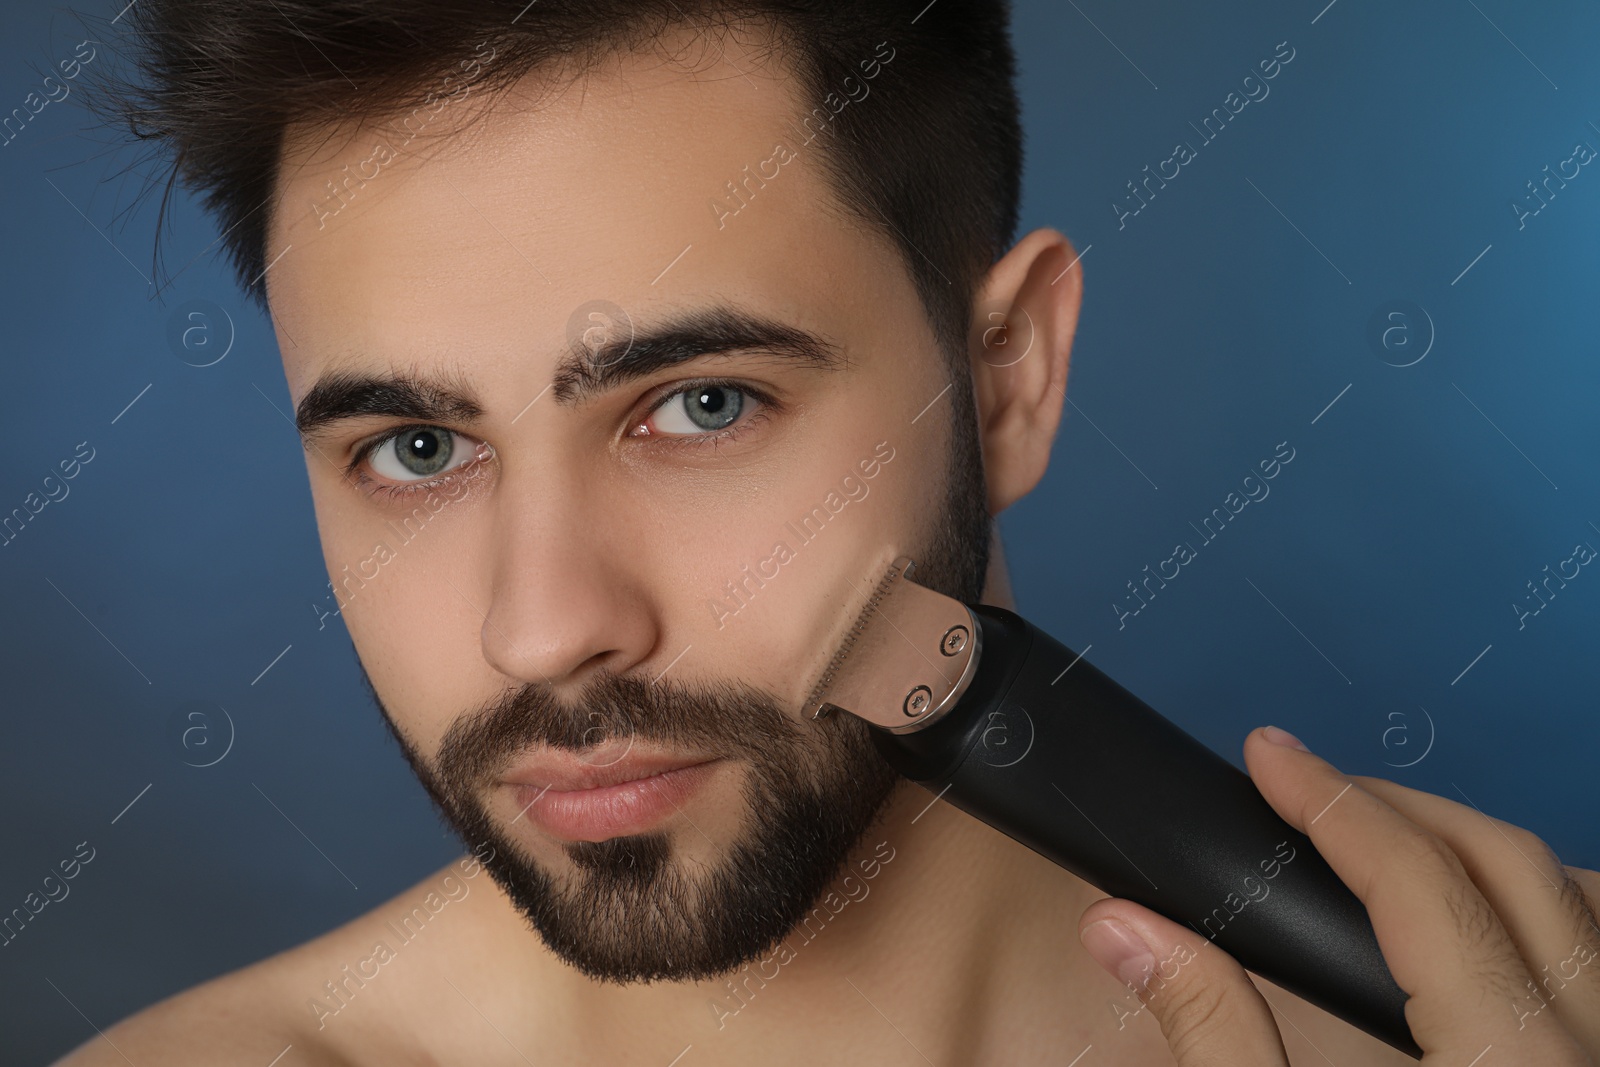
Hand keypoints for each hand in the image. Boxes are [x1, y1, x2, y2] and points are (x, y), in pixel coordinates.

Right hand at [1076, 725, 1599, 1063]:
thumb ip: (1213, 1031)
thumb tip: (1124, 928)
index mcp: (1502, 1065)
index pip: (1417, 884)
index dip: (1330, 800)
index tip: (1269, 754)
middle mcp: (1581, 1052)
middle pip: (1507, 866)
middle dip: (1399, 806)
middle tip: (1307, 789)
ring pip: (1584, 901)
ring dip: (1487, 849)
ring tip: (1396, 838)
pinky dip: (1556, 907)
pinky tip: (1496, 916)